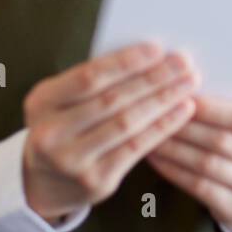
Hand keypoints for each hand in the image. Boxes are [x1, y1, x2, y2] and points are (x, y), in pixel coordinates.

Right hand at [21, 41, 200, 222]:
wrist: (43, 182)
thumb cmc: (64, 124)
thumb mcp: (62, 100)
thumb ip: (95, 81)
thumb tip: (151, 56)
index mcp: (41, 102)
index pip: (89, 77)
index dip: (125, 62)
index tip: (157, 48)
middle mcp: (50, 134)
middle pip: (112, 100)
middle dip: (153, 78)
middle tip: (184, 62)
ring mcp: (72, 161)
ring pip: (127, 123)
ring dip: (164, 100)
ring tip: (189, 83)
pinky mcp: (96, 182)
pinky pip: (137, 148)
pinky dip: (163, 126)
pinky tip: (183, 110)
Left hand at [146, 95, 231, 231]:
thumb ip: (229, 105)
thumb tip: (183, 88)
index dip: (210, 108)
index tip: (179, 96)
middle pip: (223, 142)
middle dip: (184, 126)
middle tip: (155, 113)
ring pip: (207, 165)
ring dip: (173, 148)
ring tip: (149, 133)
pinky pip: (199, 187)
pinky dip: (173, 170)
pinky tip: (155, 157)